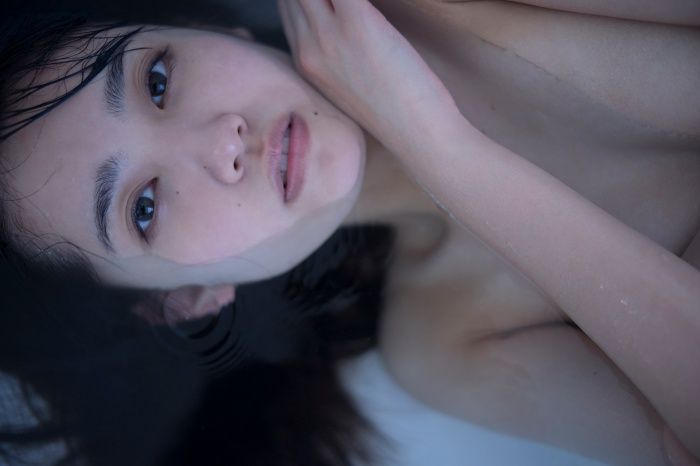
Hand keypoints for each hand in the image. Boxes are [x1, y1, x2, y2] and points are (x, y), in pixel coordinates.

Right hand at [278, 0, 459, 149]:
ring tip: (357, 5)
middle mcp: (308, 47)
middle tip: (348, 3)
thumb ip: (336, 56)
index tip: (331, 0)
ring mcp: (329, 35)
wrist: (416, 132)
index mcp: (305, 62)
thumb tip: (345, 30)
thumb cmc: (395, 111)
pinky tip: (368, 3)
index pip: (289, 6)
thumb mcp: (350, 87)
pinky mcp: (358, 22)